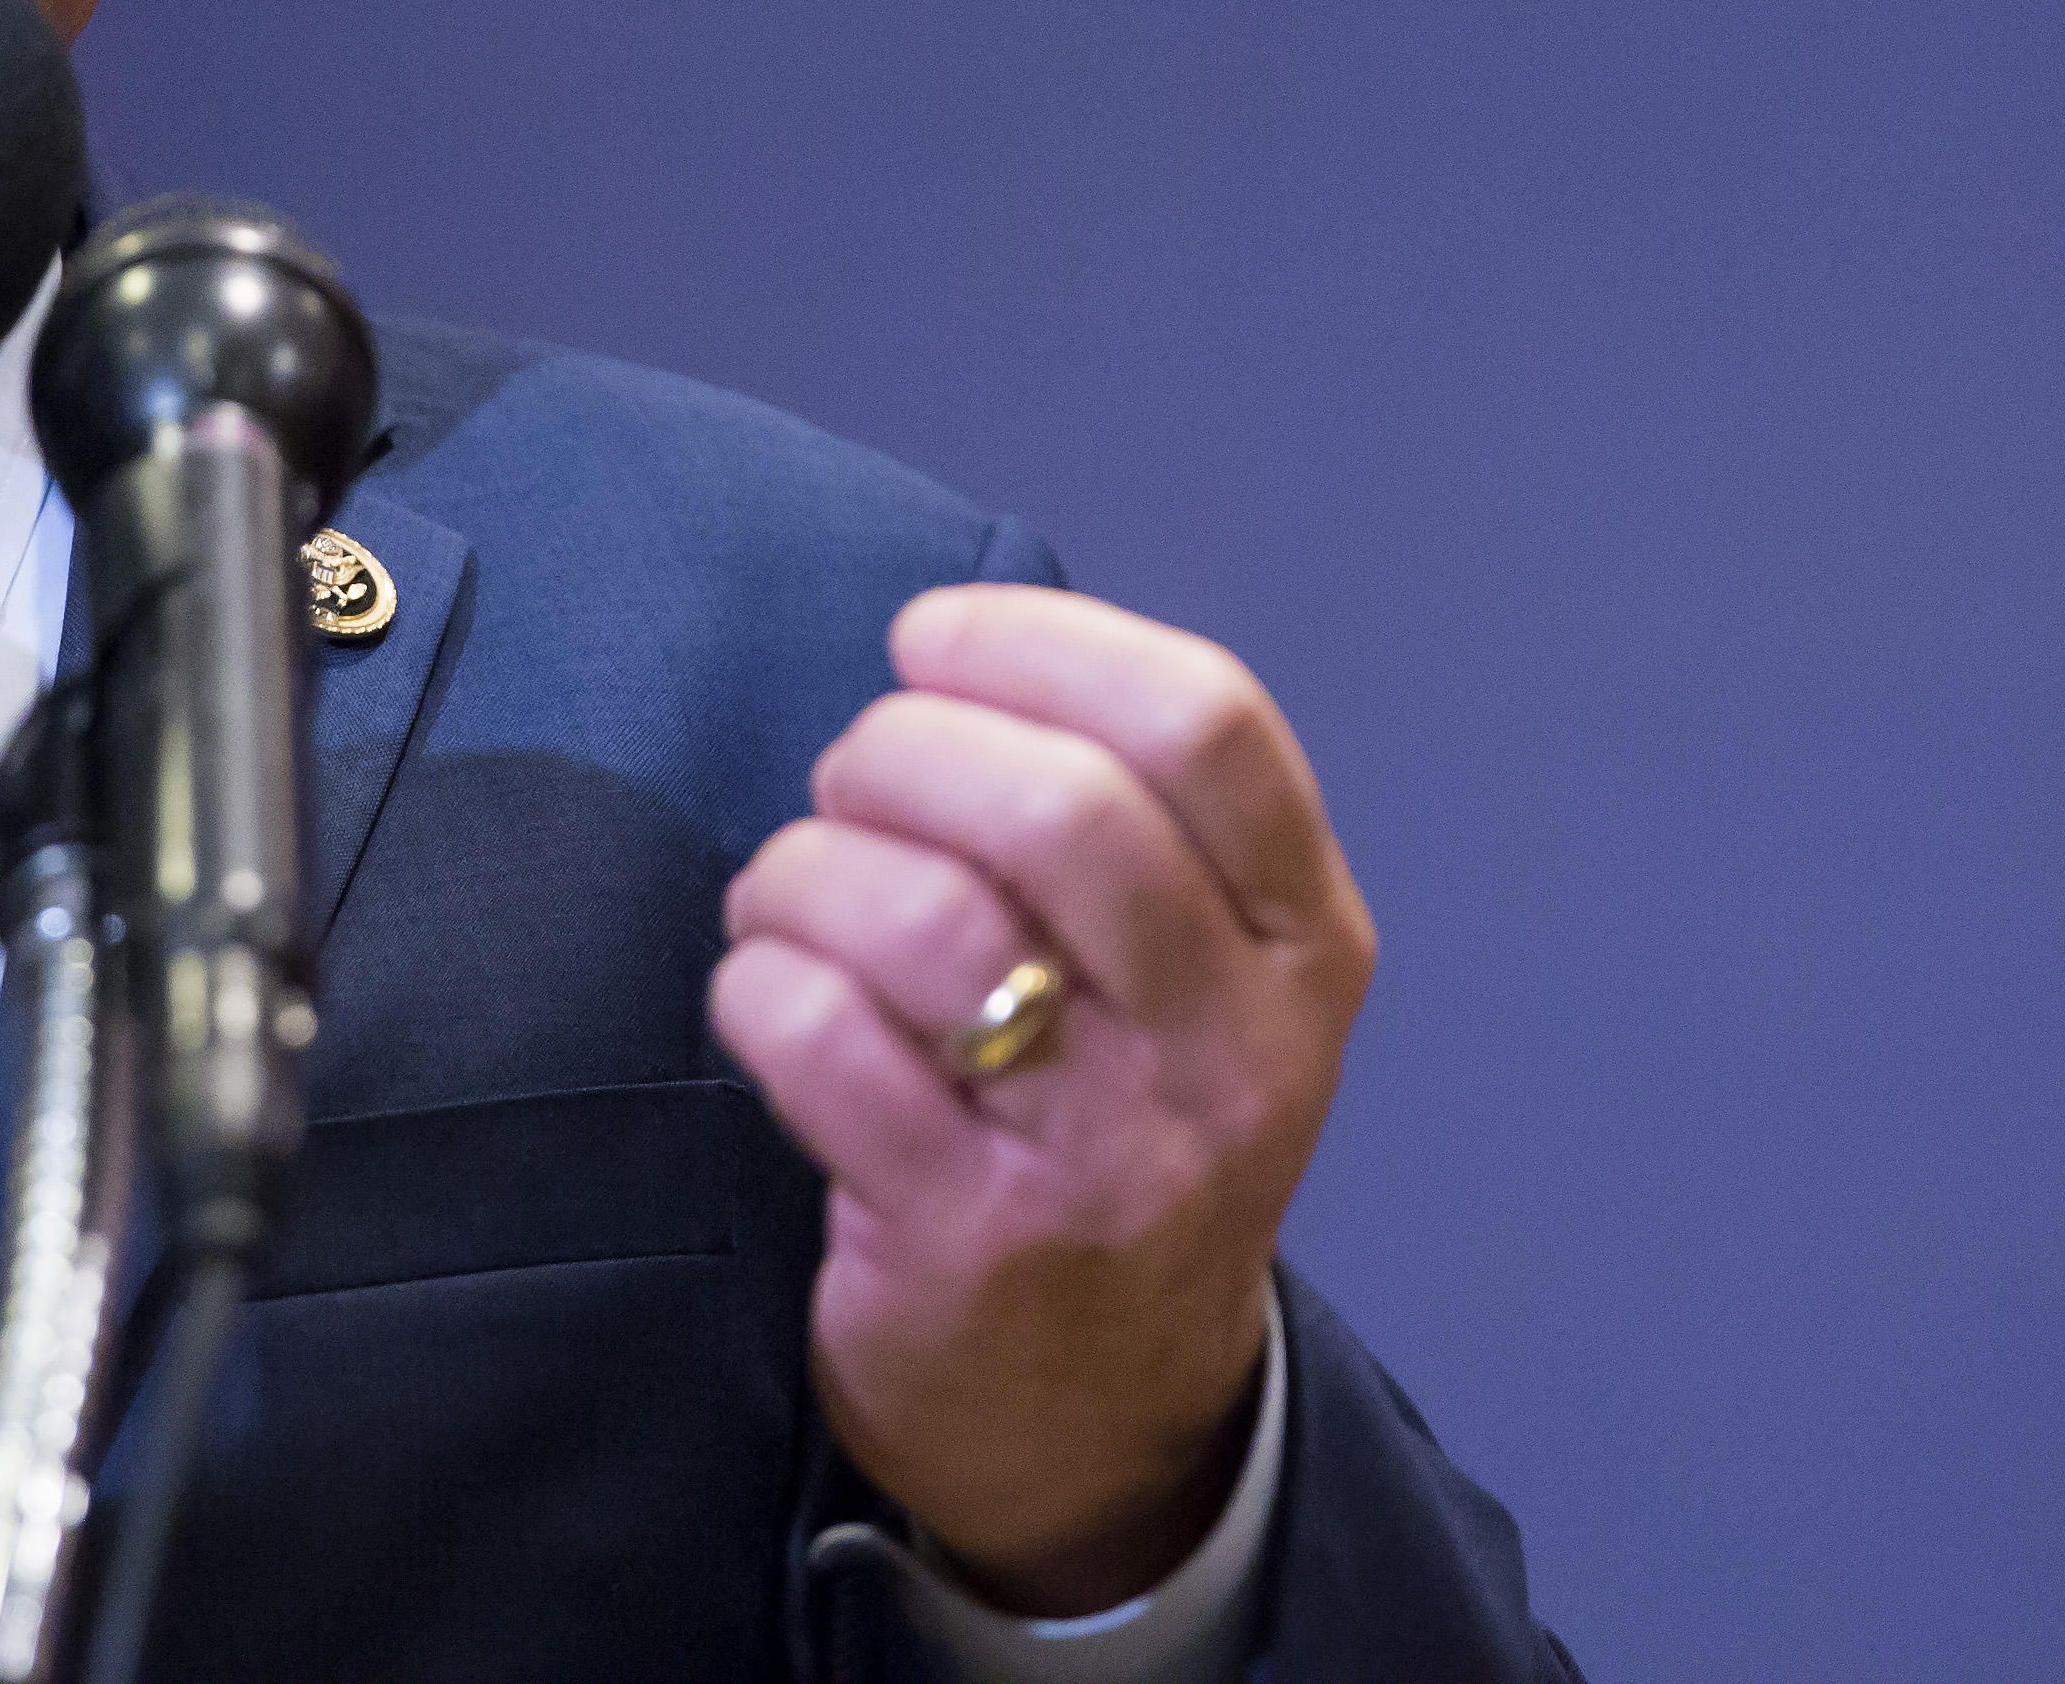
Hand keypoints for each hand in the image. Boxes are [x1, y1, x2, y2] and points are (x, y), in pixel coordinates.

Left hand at [711, 586, 1375, 1613]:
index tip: (930, 642)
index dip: (1039, 642)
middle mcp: (1231, 1050)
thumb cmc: (1133, 1133)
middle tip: (852, 778)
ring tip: (790, 892)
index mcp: (1305, 946)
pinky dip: (760, 983)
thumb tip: (958, 657)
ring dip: (809, 866)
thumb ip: (1139, 821)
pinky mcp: (970, 1242)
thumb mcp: (1213, 983)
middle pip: (1060, 807)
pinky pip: (823, 1043)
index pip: (1205, 724)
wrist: (1115, 1422)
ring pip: (926, 919)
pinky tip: (766, 993)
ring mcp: (1108, 1157)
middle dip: (905, 749)